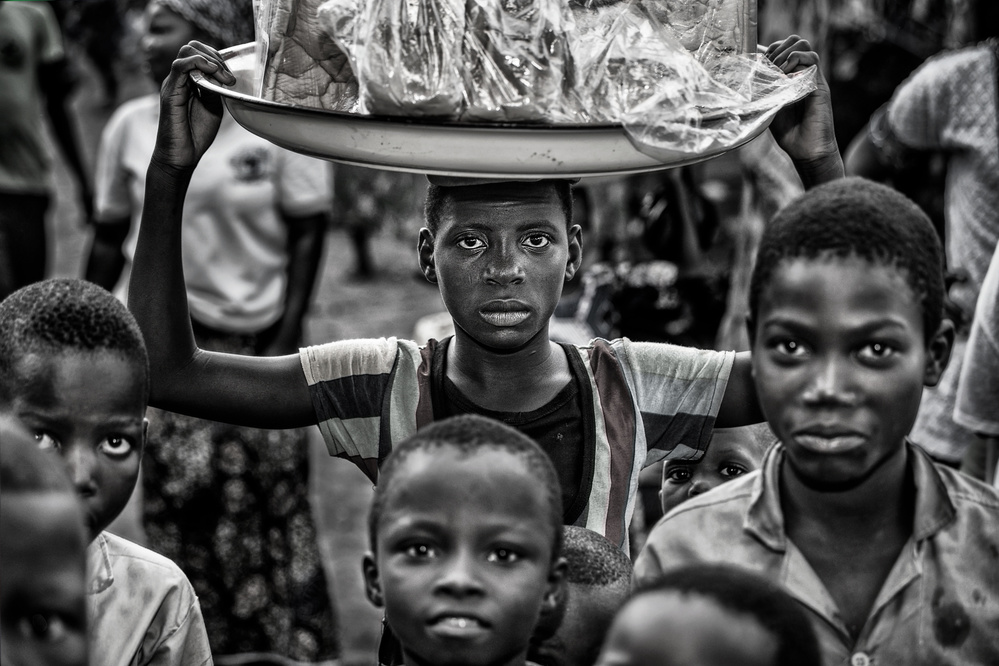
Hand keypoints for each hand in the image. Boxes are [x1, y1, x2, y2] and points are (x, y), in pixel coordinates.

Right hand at [151, 41, 235, 172]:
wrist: (182, 155)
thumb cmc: (196, 133)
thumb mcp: (213, 106)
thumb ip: (216, 89)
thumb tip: (223, 75)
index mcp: (189, 81)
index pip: (201, 54)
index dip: (219, 58)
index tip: (233, 77)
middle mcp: (179, 79)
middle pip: (193, 48)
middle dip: (215, 56)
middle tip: (229, 77)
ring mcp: (173, 83)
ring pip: (187, 52)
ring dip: (210, 60)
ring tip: (224, 78)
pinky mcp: (170, 92)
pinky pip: (180, 67)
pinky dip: (198, 63)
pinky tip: (212, 72)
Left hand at [765, 36, 841, 176]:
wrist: (806, 150)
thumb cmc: (788, 132)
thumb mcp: (768, 106)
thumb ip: (762, 91)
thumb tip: (745, 77)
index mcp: (790, 77)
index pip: (781, 48)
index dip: (768, 49)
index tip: (755, 61)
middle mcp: (802, 74)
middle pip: (793, 41)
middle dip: (776, 49)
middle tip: (767, 67)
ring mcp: (812, 77)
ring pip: (803, 45)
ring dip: (785, 54)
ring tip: (776, 71)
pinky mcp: (819, 85)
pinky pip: (812, 60)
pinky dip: (796, 60)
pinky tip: (786, 76)